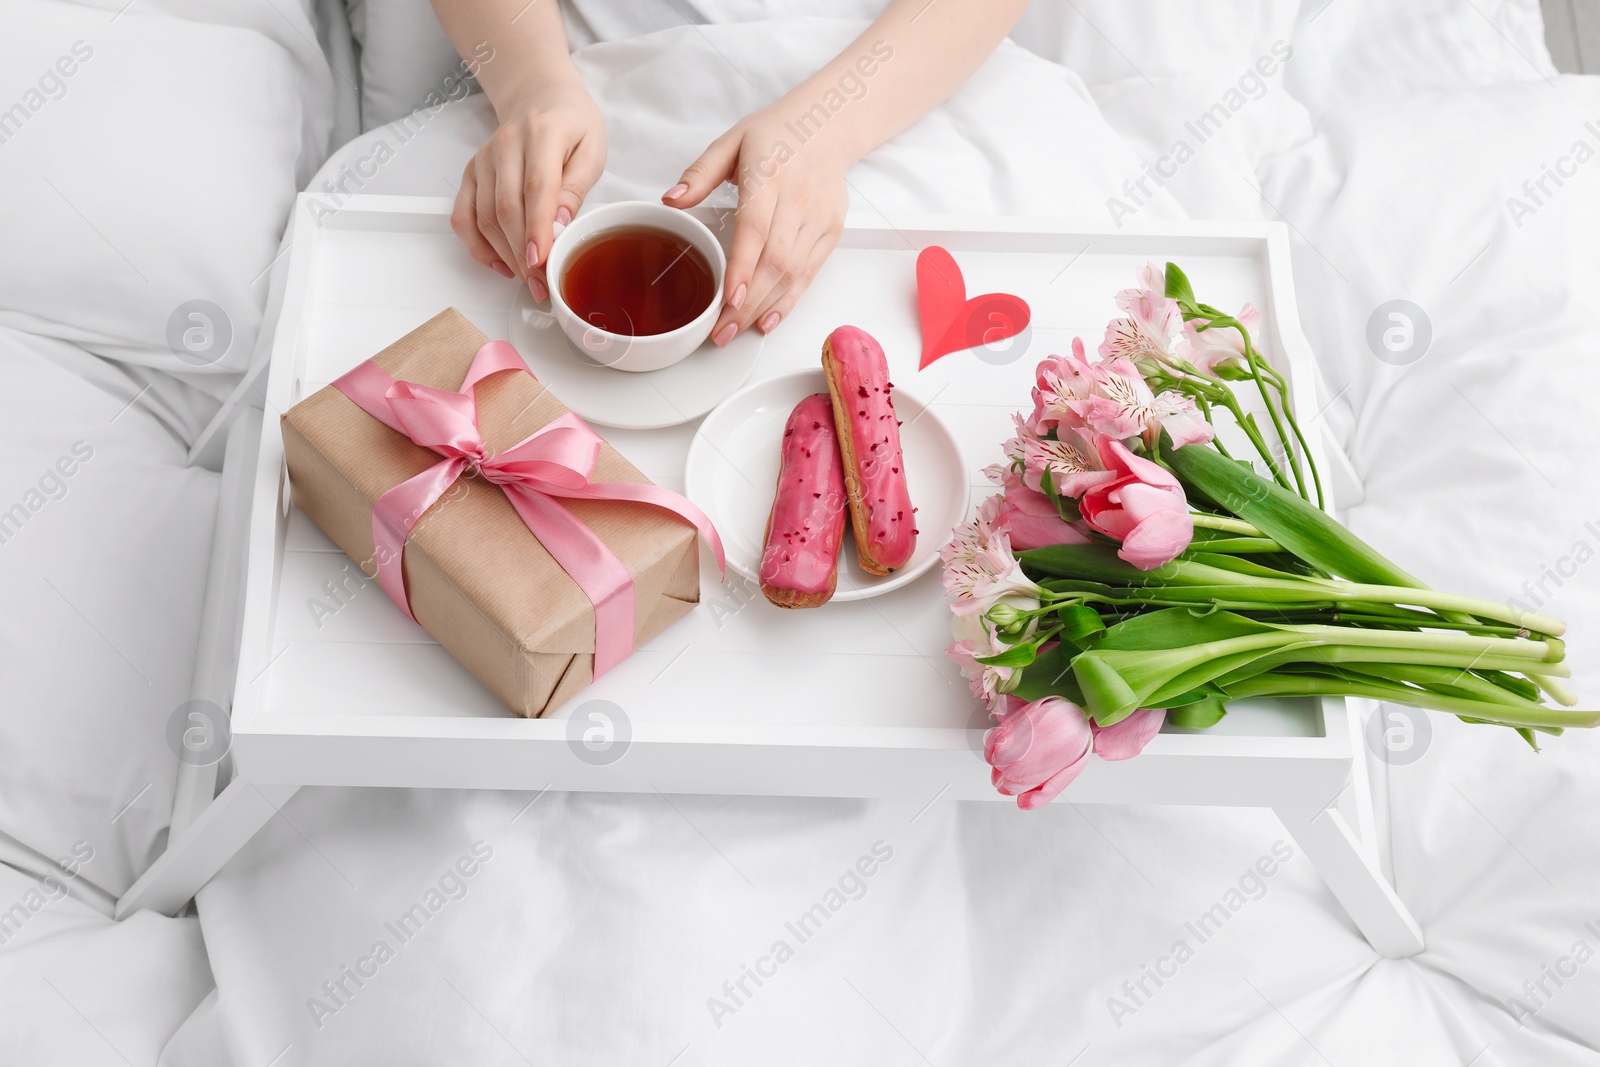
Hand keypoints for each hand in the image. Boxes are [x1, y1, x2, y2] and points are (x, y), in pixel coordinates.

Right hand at [451, 72, 604, 298]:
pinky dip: (477, 246)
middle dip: (522, 253)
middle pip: (506, 208)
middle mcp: (505, 145)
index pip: (535, 187)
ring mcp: (483, 160)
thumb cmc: (571, 125)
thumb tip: (560, 225)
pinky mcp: (471, 174)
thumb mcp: (591, 150)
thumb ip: (576, 187)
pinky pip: (463, 216)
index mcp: (541, 134)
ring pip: (484, 217)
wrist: (540, 99)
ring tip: (528, 279)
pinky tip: (499, 264)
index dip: (536, 228)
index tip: (541, 261)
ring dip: (504, 255)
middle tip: (541, 284)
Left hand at [664, 108, 849, 344]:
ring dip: (765, 307)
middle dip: (748, 302)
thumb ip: (699, 173)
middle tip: (720, 332)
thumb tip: (670, 201)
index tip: (728, 298)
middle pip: (775, 260)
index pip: (756, 228)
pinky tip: (767, 320)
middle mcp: (798, 199)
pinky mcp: (831, 232)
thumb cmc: (773, 135)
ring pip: (794, 273)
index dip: (743, 266)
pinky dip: (789, 301)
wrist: (828, 126)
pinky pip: (809, 274)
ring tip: (737, 332)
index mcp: (770, 174)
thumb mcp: (730, 142)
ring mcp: (819, 218)